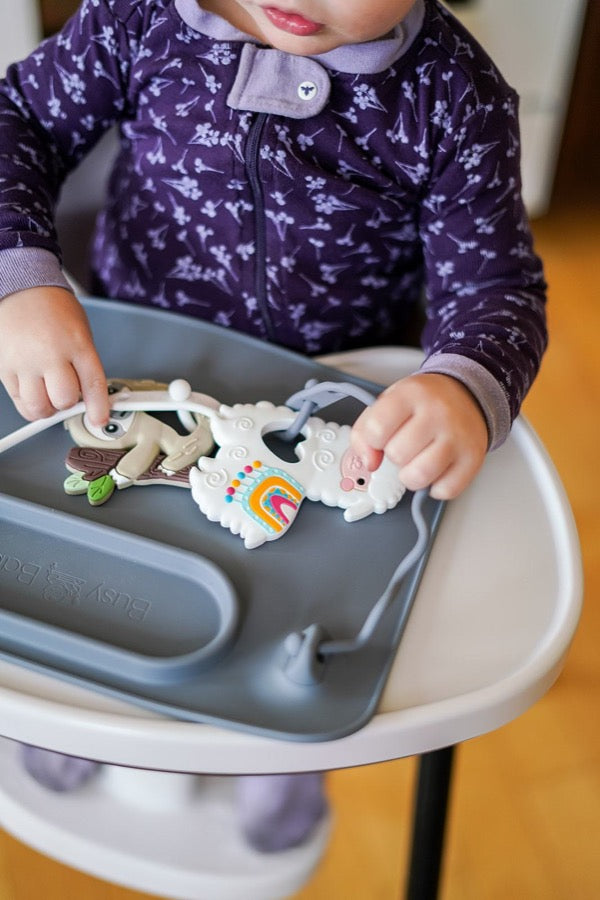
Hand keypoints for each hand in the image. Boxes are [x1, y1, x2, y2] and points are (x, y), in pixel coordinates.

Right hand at [0, 286, 108, 424]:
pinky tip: (34, 388)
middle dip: (68, 404)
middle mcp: (50, 354)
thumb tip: (86, 396)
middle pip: (63, 400)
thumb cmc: (53, 308)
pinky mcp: (5, 367)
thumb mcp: (80, 332)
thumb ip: (83, 364)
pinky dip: (29, 401)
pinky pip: (19, 400)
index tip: (99, 419)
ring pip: (38, 407)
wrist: (20, 288)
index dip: (98, 408)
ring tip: (49, 394)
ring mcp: (24, 362)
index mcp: (76, 343)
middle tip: (67, 394)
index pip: (92, 384)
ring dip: (47, 408)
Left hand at [351, 373, 487, 499]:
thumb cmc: (422, 404)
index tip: (381, 439)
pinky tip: (436, 471)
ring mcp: (458, 436)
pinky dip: (436, 488)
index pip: (376, 429)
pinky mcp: (473, 458)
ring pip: (419, 476)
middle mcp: (438, 412)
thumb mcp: (388, 403)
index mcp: (411, 394)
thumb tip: (370, 463)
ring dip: (411, 476)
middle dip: (394, 456)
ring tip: (417, 462)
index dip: (373, 441)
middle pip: (397, 455)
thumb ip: (365, 431)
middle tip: (405, 446)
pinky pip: (446, 490)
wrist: (467, 395)